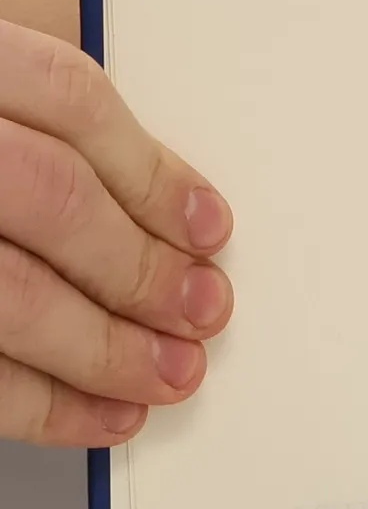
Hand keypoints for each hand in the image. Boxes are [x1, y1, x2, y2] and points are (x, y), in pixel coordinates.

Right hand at [0, 18, 231, 445]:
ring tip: (168, 371)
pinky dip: (46, 403)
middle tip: (202, 309)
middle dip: (142, 267)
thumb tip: (168, 214)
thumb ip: (46, 132)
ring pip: (12, 291)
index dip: (152, 172)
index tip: (208, 228)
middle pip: (50, 194)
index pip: (66, 96)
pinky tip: (105, 412)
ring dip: (107, 347)